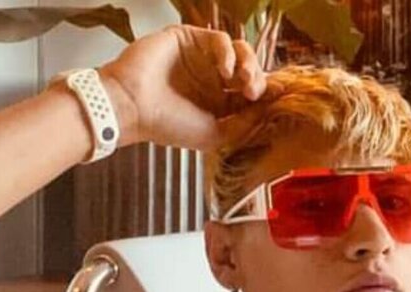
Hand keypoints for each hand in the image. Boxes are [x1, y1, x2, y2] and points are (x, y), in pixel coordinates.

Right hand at [98, 25, 277, 150]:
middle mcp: (213, 79)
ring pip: (239, 50)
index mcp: (220, 101)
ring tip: (244, 79)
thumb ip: (244, 123)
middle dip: (258, 79)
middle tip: (254, 91)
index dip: (268, 92)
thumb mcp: (215, 134)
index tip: (278, 97)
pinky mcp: (188, 39)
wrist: (132, 107)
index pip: (252, 91)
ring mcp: (201, 57)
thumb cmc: (167, 125)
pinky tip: (225, 70)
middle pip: (250, 70)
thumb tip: (270, 108)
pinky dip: (228, 52)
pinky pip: (219, 38)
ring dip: (249, 63)